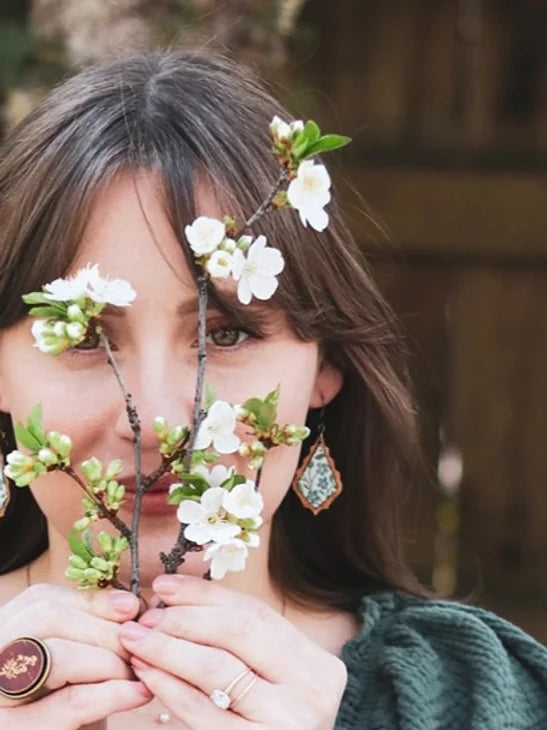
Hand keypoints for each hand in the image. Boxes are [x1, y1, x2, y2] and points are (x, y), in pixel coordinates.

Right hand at [0, 583, 151, 728]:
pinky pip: (74, 701)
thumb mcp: (70, 659)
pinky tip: (138, 693)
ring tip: (135, 671)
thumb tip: (128, 604)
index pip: (39, 599)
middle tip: (137, 645)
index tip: (130, 607)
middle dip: (102, 628)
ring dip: (109, 660)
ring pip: (58, 655)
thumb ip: (88, 627)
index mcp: (1, 636)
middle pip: (46, 618)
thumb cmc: (63, 703)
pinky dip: (115, 693)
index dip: (90, 600)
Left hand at [119, 575, 347, 729]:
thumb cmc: (274, 723)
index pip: (255, 613)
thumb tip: (176, 599)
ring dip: (168, 648)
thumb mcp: (273, 679)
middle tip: (147, 616)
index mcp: (317, 665)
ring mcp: (284, 722)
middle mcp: (309, 691)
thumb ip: (241, 644)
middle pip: (237, 633)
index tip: (165, 585)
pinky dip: (169, 687)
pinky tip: (148, 673)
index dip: (205, 595)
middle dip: (184, 619)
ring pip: (215, 668)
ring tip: (137, 640)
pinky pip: (200, 711)